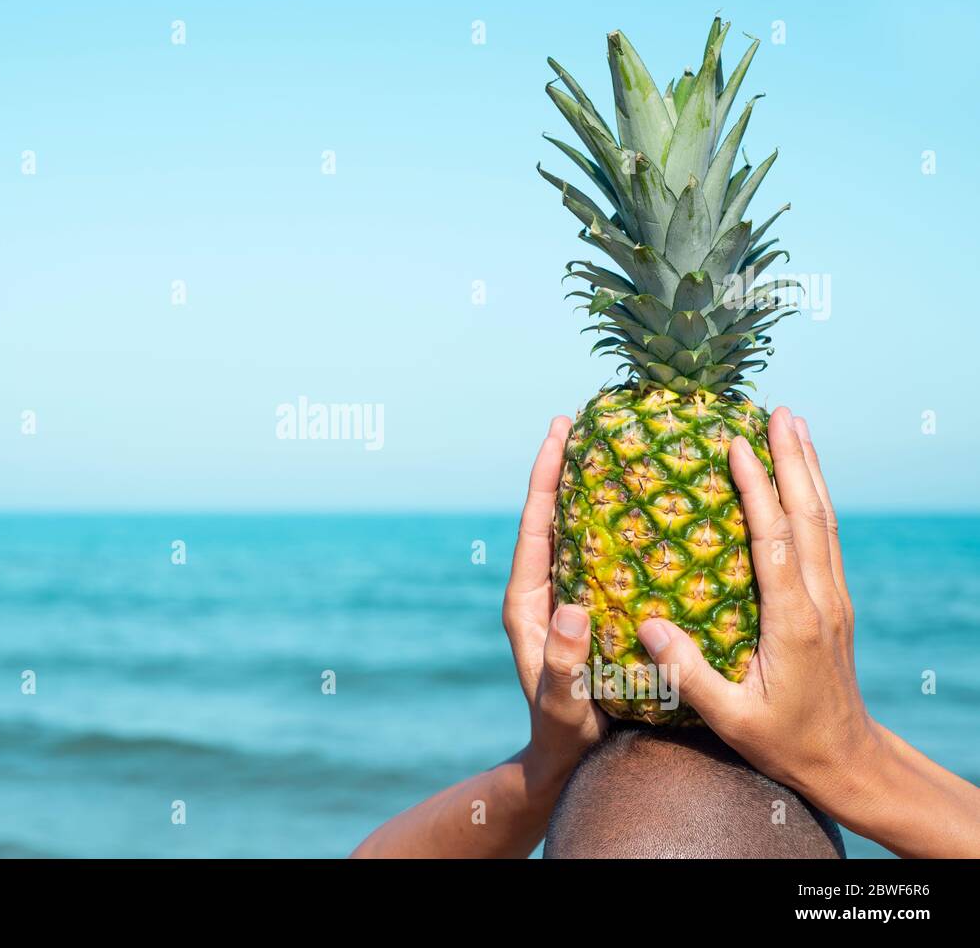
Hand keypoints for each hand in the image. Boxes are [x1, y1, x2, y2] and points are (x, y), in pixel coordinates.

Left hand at [502, 415, 607, 789]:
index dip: (545, 475)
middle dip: (567, 467)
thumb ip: (564, 664)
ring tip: (621, 447)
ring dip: (592, 489)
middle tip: (590, 419)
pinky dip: (616, 525)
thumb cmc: (563, 733)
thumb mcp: (562, 702)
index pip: (534, 525)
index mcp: (528, 601)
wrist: (565, 757)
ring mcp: (564, 596)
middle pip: (552, 514)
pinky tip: (648, 509)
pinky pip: (600, 555)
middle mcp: (543, 590)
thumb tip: (571, 607)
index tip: (560, 429)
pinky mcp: (587, 607)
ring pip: (576, 530)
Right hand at [633, 407, 878, 805]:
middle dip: (793, 459)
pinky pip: (825, 537)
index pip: (775, 541)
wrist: (847, 760)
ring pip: (824, 520)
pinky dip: (814, 497)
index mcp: (793, 621)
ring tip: (793, 425)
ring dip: (809, 469)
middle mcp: (820, 600)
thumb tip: (648, 624)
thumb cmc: (784, 743)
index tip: (737, 446)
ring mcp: (833, 598)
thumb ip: (689, 673)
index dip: (758, 491)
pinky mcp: (834, 602)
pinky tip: (802, 479)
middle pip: (810, 515)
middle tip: (776, 411)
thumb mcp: (731, 719)